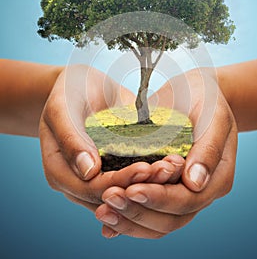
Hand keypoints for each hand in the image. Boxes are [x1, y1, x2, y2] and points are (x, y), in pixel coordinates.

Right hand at [39, 65, 184, 220]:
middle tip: (168, 169)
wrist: (82, 85)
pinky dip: (152, 174)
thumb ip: (71, 137)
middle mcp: (77, 181)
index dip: (118, 181)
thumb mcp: (63, 107)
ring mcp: (97, 177)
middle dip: (141, 185)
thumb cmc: (68, 91)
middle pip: (111, 195)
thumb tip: (88, 171)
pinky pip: (132, 177)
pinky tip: (171, 163)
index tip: (145, 168)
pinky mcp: (114, 167)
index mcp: (58, 171)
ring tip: (174, 167)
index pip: (90, 188)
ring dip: (151, 183)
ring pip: (125, 191)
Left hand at [95, 68, 237, 237]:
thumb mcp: (213, 116)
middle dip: (138, 211)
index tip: (131, 189)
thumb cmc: (206, 99)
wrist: (194, 93)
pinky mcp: (161, 185)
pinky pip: (146, 210)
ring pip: (155, 222)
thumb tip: (194, 184)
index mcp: (216, 179)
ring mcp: (179, 191)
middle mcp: (198, 192)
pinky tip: (106, 223)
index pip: (187, 200)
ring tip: (102, 209)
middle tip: (108, 198)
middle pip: (169, 219)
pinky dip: (127, 218)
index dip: (159, 199)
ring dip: (128, 219)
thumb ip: (208, 148)